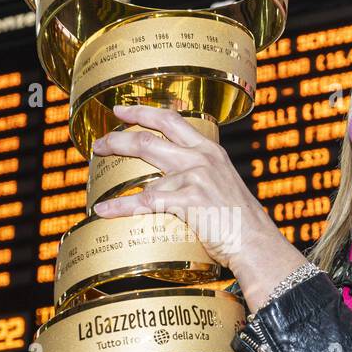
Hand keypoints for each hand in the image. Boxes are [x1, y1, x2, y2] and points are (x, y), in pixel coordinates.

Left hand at [89, 104, 285, 272]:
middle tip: (99, 143)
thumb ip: (200, 171)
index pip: (171, 120)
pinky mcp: (189, 200)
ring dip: (115, 178)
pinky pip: (145, 201)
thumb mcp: (222, 182)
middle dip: (119, 137)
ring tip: (97, 190)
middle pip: (150, 138)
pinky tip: (103, 210)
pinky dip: (120, 206)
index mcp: (209, 150)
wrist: (255, 242)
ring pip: (144, 170)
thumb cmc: (238, 220)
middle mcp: (202, 158)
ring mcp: (196, 177)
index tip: (121, 110)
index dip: (142, 112)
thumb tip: (172, 175)